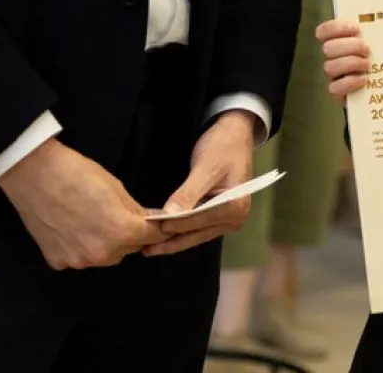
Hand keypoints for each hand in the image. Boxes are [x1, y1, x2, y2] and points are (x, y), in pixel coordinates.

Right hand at [0, 138, 160, 270]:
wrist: (33, 173)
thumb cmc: (77, 173)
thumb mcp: (115, 186)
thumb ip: (135, 211)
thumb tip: (150, 223)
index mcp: (122, 232)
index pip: (152, 237)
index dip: (155, 228)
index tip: (154, 223)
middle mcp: (102, 255)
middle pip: (127, 249)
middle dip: (128, 235)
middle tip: (113, 213)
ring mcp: (78, 262)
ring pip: (104, 256)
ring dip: (105, 243)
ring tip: (89, 219)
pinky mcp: (58, 262)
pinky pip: (79, 257)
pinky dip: (79, 246)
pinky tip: (69, 226)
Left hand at [145, 110, 255, 256]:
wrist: (235, 133)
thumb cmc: (222, 146)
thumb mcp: (204, 167)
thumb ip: (188, 193)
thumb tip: (169, 216)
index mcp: (236, 207)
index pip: (200, 220)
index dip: (176, 225)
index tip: (153, 229)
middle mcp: (236, 218)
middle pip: (198, 233)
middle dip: (173, 240)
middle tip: (146, 249)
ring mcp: (229, 219)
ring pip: (197, 234)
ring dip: (175, 239)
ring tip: (150, 247)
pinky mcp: (220, 216)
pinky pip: (199, 227)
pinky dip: (182, 230)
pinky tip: (166, 234)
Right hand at [314, 19, 369, 100]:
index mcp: (340, 41)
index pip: (324, 30)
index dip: (336, 27)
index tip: (356, 28)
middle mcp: (333, 57)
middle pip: (328, 48)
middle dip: (349, 46)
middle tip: (367, 49)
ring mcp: (335, 76)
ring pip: (329, 67)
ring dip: (350, 63)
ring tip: (368, 65)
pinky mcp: (339, 93)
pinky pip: (333, 88)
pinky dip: (349, 82)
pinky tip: (364, 79)